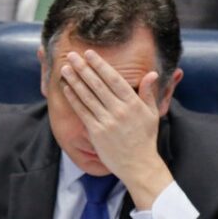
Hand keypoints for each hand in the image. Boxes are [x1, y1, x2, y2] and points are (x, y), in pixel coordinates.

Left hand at [60, 50, 173, 208]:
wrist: (138, 165)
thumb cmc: (145, 139)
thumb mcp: (151, 114)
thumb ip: (148, 93)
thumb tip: (152, 73)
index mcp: (133, 103)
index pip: (113, 79)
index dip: (100, 65)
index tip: (89, 53)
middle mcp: (119, 110)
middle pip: (97, 85)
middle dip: (83, 68)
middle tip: (71, 55)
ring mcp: (107, 121)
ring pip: (87, 96)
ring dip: (75, 81)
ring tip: (65, 68)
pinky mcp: (96, 133)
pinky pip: (83, 112)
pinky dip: (74, 99)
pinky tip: (67, 88)